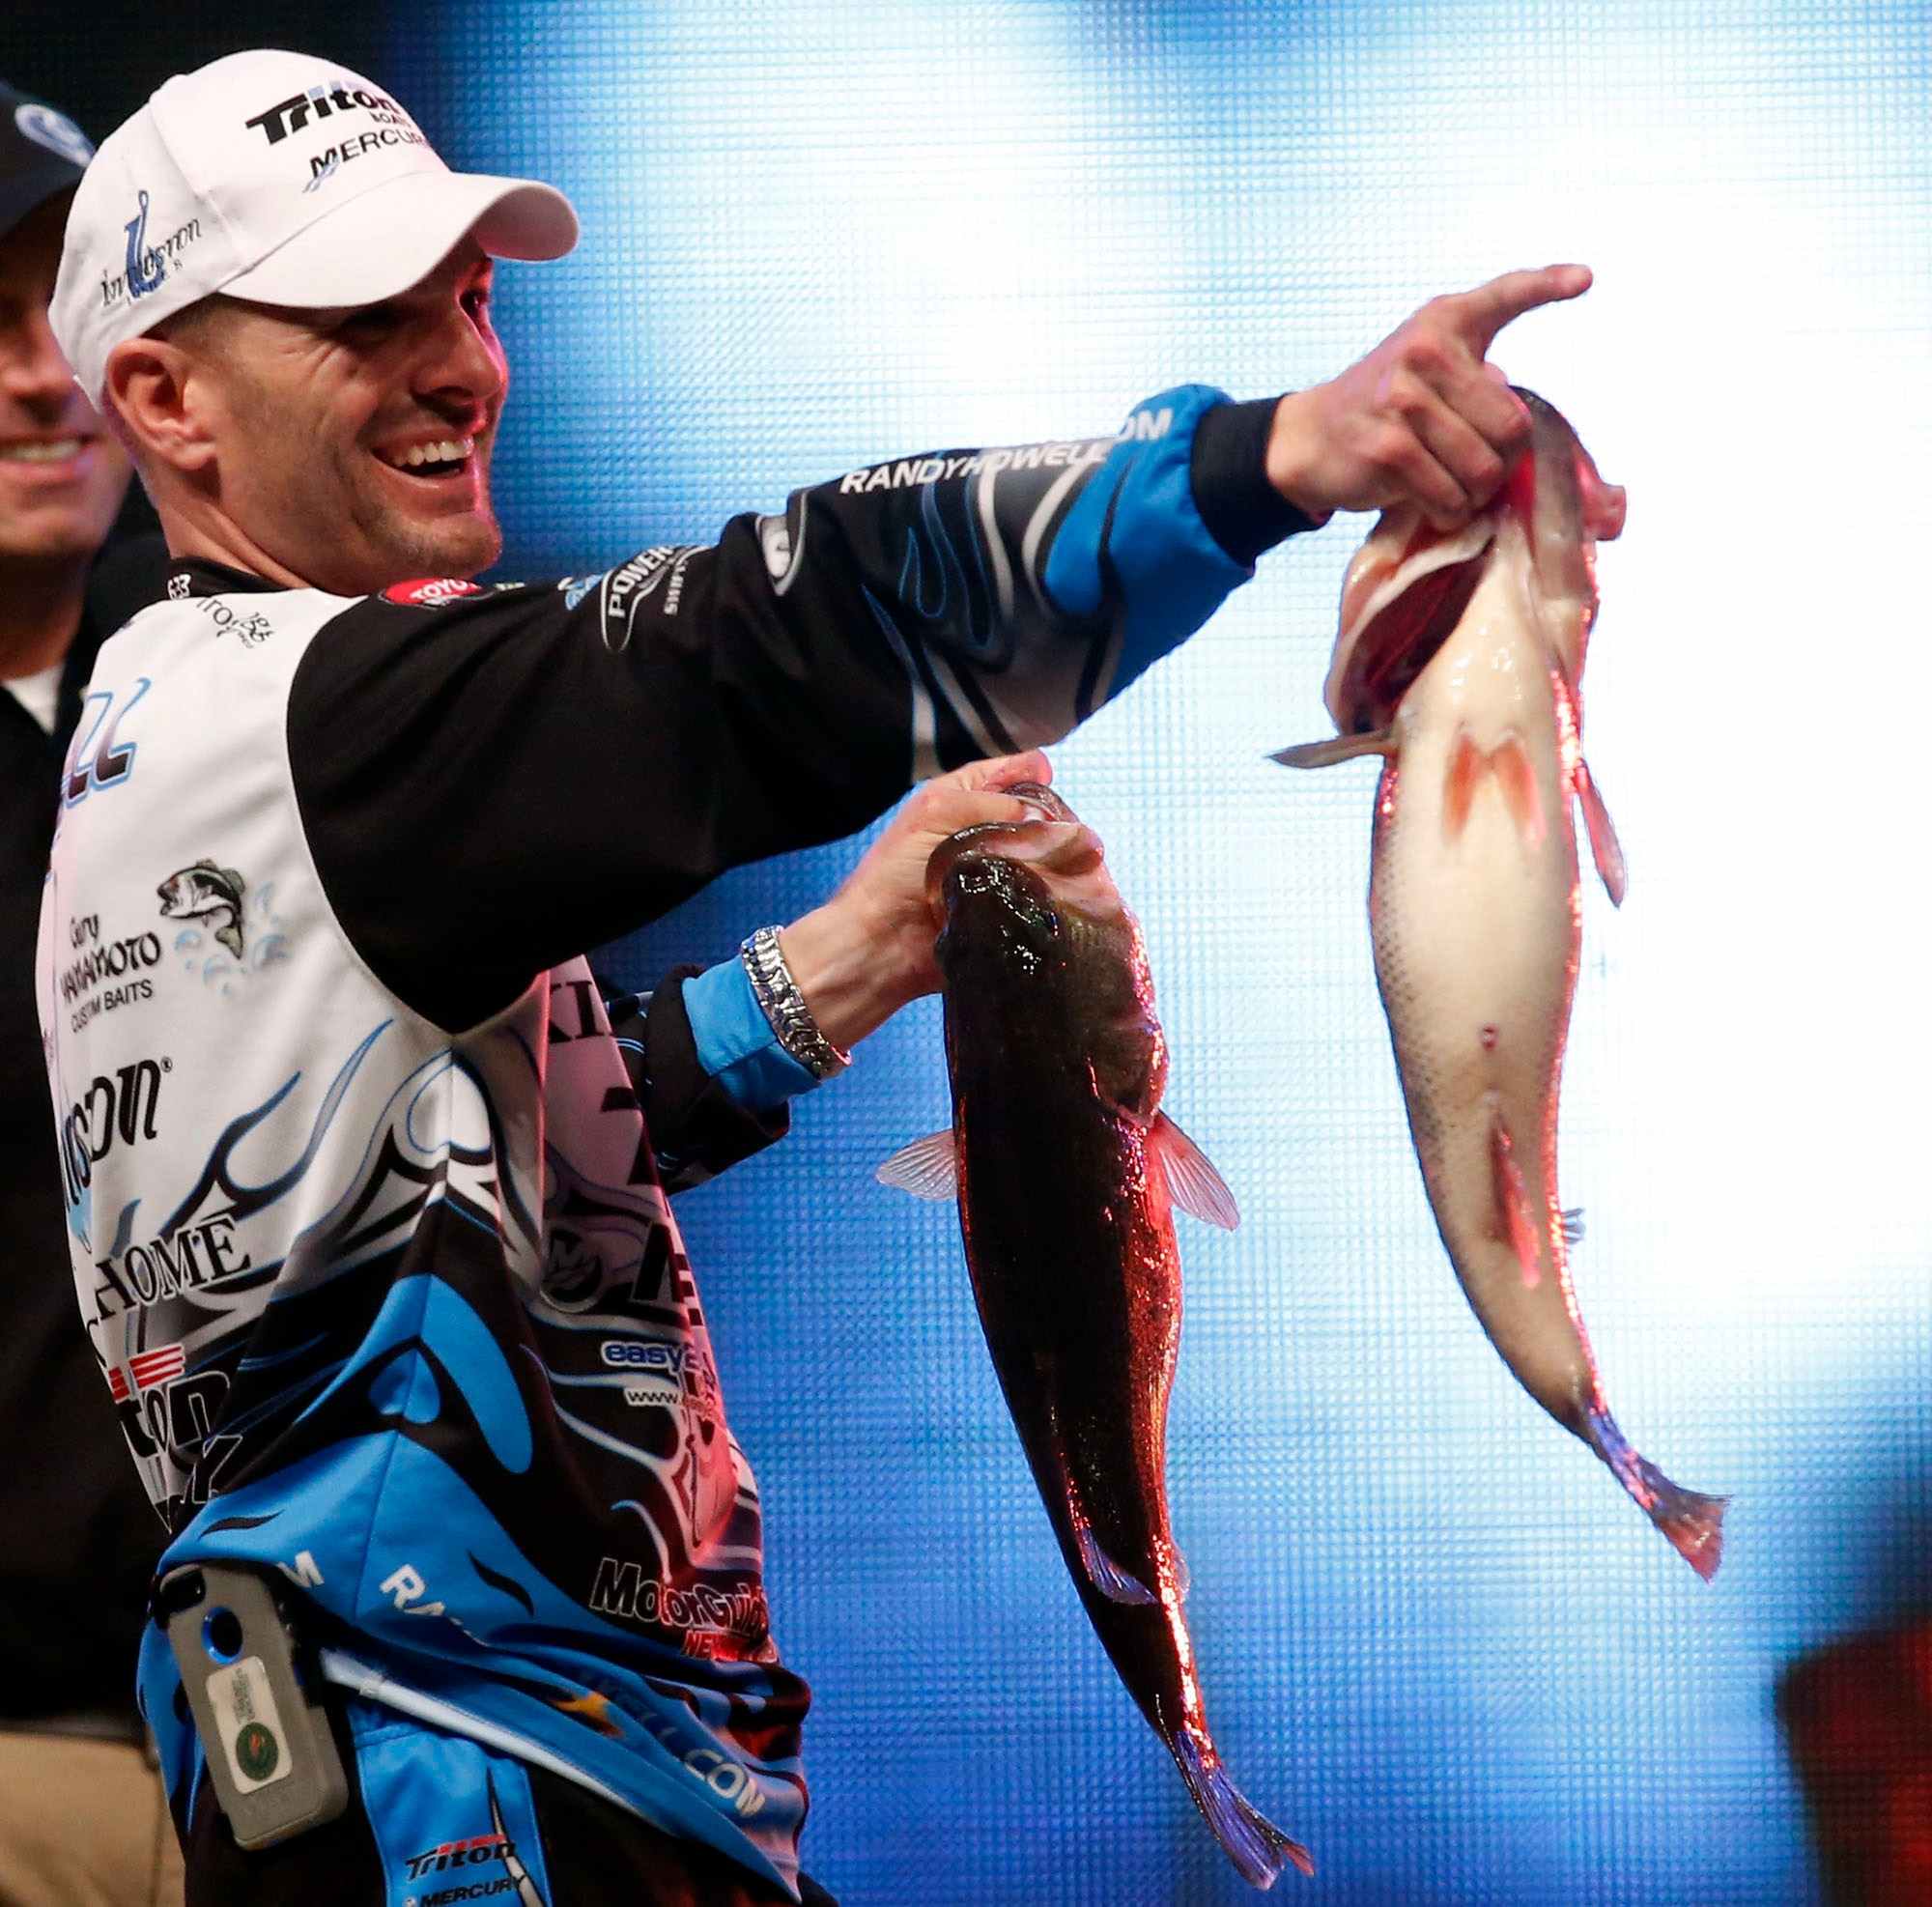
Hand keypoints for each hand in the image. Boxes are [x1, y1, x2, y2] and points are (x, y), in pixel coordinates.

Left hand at [777, 751, 1051, 1051]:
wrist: (882, 944)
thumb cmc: (895, 873)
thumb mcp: (935, 813)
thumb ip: (989, 803)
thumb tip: (1044, 818)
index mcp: (962, 799)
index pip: (1009, 773)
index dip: (1033, 774)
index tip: (1051, 782)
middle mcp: (984, 831)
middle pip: (1036, 816)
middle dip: (1057, 822)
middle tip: (1074, 834)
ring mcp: (998, 871)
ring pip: (1046, 855)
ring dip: (1065, 859)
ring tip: (1083, 865)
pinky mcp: (1007, 907)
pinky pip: (1042, 895)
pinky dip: (1059, 892)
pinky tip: (1077, 891)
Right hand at [1266, 264, 1592, 531]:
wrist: (1310, 438)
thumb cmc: (1382, 408)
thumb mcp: (1426, 372)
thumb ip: (1473, 379)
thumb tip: (1512, 412)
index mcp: (1444, 322)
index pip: (1504, 295)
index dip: (1546, 285)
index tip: (1584, 279)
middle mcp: (1425, 351)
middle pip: (1511, 427)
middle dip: (1501, 461)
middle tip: (1476, 468)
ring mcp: (1404, 399)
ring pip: (1483, 468)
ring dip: (1474, 493)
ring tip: (1453, 488)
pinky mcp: (1389, 447)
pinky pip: (1449, 496)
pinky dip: (1449, 511)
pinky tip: (1435, 504)